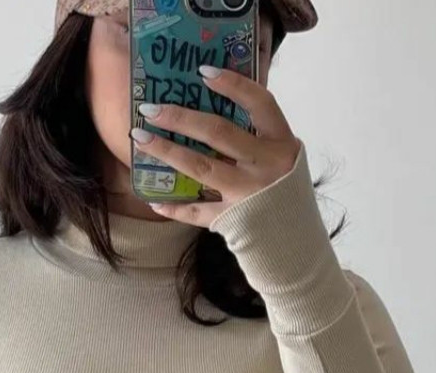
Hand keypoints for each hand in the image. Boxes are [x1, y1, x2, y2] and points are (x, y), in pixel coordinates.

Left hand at [129, 64, 301, 226]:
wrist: (294, 238)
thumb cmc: (284, 190)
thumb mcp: (281, 156)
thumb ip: (258, 136)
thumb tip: (215, 109)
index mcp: (281, 142)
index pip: (260, 103)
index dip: (233, 85)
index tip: (203, 72)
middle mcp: (265, 165)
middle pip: (219, 133)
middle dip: (181, 118)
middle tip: (150, 109)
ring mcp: (247, 193)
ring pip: (201, 167)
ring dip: (167, 151)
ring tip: (141, 139)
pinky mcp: (232, 218)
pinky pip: (197, 211)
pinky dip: (175, 208)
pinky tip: (155, 201)